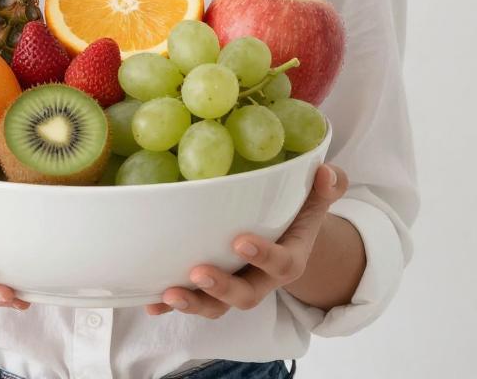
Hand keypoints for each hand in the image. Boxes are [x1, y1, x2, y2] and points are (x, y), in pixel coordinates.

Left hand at [145, 163, 348, 317]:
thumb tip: (326, 172)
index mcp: (288, 258)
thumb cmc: (298, 215)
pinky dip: (169, 305)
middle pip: (245, 295)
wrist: (288, 242)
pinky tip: (150, 301)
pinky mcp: (211, 289)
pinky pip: (193, 301)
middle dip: (221, 288)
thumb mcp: (315, 202)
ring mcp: (234, 286)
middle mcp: (260, 279)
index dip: (262, 255)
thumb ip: (326, 188)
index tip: (241, 240)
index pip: (280, 263)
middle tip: (198, 272)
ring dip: (193, 303)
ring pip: (216, 306)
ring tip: (168, 294)